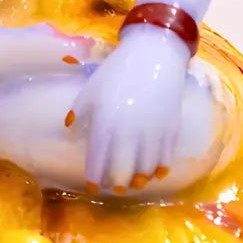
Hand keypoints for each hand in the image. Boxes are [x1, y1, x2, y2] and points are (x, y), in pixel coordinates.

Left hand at [74, 23, 189, 194]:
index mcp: (106, 122)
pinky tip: (154, 173)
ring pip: (145, 169)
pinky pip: (165, 159)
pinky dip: (158, 170)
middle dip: (117, 184)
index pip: (98, 160)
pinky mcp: (171, 130)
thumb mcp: (92, 88)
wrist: (155, 55)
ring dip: (138, 180)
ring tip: (132, 183)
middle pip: (122, 171)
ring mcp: (152, 133)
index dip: (95, 177)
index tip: (92, 186)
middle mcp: (129, 132)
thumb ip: (80, 112)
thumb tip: (71, 131)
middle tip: (113, 188)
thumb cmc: (118, 71)